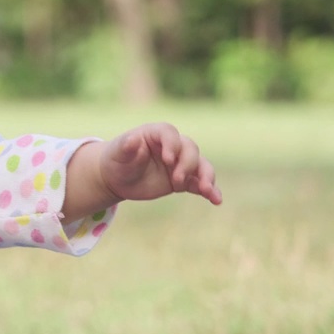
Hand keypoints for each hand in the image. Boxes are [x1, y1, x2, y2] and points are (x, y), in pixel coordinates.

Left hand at [101, 123, 222, 204]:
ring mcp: (180, 163)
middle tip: (176, 181)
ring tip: (207, 191)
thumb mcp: (118, 153)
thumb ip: (126, 146)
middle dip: (187, 165)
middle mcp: (172, 146)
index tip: (168, 160)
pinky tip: (216, 200)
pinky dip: (209, 190)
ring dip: (207, 177)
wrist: (118, 178)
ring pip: (201, 165)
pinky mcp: (183, 180)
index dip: (172, 145)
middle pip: (190, 149)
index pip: (170, 134)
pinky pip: (200, 183)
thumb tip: (132, 139)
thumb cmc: (117, 159)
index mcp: (156, 134)